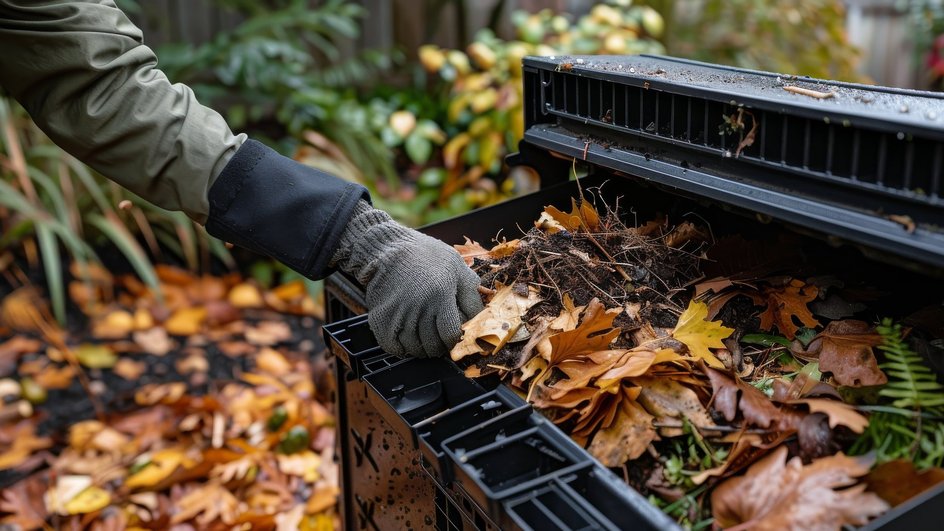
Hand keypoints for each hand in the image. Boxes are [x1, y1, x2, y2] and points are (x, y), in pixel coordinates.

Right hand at [331, 201, 483, 356]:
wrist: (385, 247)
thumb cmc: (422, 254)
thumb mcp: (454, 263)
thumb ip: (470, 288)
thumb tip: (481, 312)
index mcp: (441, 294)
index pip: (451, 334)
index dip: (454, 340)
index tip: (453, 336)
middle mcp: (420, 307)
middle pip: (434, 346)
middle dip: (440, 345)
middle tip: (439, 338)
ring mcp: (399, 315)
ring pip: (415, 349)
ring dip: (422, 348)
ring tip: (424, 338)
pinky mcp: (381, 319)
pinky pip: (394, 348)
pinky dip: (402, 348)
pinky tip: (406, 338)